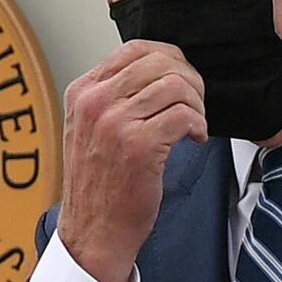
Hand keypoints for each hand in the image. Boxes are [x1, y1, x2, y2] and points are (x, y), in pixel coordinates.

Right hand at [58, 40, 207, 281]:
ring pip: (176, 86)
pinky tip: (194, 139)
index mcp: (82, 94)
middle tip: (195, 103)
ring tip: (194, 125)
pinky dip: (199, 125)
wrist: (93, 232)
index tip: (182, 78)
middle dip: (189, 80)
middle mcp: (95, 103)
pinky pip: (185, 115)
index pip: (134, 50)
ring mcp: (115, 124)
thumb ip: (112, 97)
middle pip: (160, 63)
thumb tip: (158, 72)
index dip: (170, 59)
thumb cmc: (97, 186)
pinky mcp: (139, 146)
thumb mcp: (89, 130)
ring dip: (197, 104)